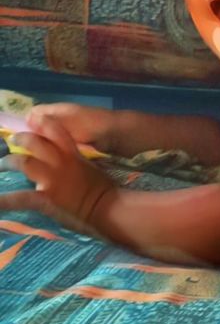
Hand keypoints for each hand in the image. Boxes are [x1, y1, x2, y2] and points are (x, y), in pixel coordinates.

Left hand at [0, 111, 115, 230]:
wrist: (106, 205)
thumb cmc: (103, 189)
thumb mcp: (91, 168)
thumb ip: (76, 162)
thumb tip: (68, 163)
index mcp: (72, 154)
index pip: (56, 131)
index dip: (43, 123)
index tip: (33, 118)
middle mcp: (59, 162)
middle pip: (36, 143)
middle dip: (22, 139)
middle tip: (13, 139)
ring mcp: (51, 179)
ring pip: (24, 162)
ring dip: (9, 162)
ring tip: (2, 164)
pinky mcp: (45, 197)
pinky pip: (20, 198)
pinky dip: (4, 201)